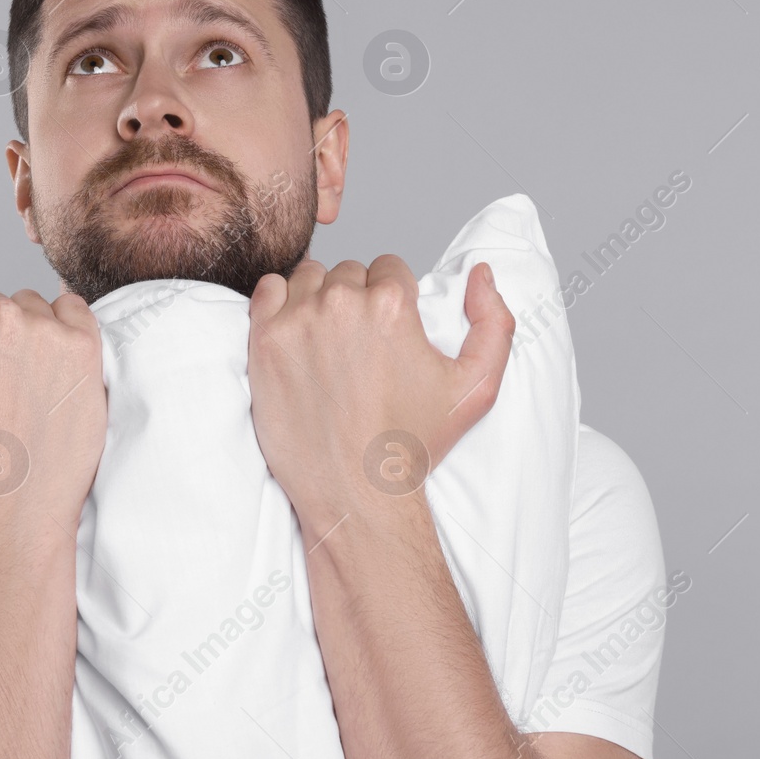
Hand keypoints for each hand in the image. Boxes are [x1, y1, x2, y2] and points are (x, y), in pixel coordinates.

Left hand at [246, 257, 514, 538]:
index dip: (394, 298)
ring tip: (328, 343)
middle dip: (357, 299)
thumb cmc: (415, 442)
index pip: (390, 268)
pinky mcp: (263, 339)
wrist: (356, 490)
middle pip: (350, 272)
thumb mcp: (477, 387)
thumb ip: (495, 322)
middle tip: (359, 345)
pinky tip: (295, 337)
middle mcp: (342, 303)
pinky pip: (268, 290)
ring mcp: (297, 320)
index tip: (388, 332)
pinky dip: (280, 305)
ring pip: (309, 278)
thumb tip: (481, 272)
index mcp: (392, 305)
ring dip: (318, 299)